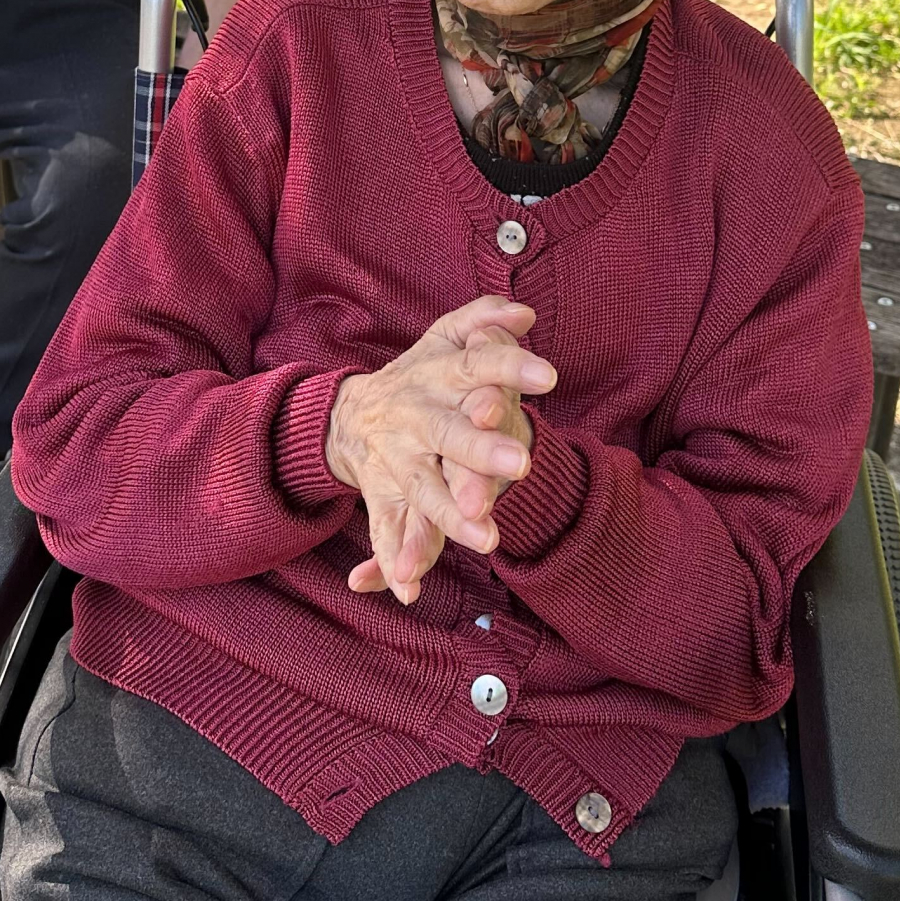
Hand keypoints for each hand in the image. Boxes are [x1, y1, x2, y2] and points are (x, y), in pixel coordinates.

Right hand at [326, 297, 549, 604]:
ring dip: (451, 516)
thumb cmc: (419, 376)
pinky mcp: (385, 499)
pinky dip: (393, 562)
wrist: (348, 415)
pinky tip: (407, 588)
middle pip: (449, 434)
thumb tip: (524, 312)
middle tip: (521, 464)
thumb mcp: (445, 337)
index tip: (551, 376)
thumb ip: (484, 319)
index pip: (477, 367)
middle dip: (481, 451)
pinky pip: (388, 532)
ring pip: (424, 491)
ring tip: (488, 539)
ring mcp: (399, 463)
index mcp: (436, 376)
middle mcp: (416, 419)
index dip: (510, 368)